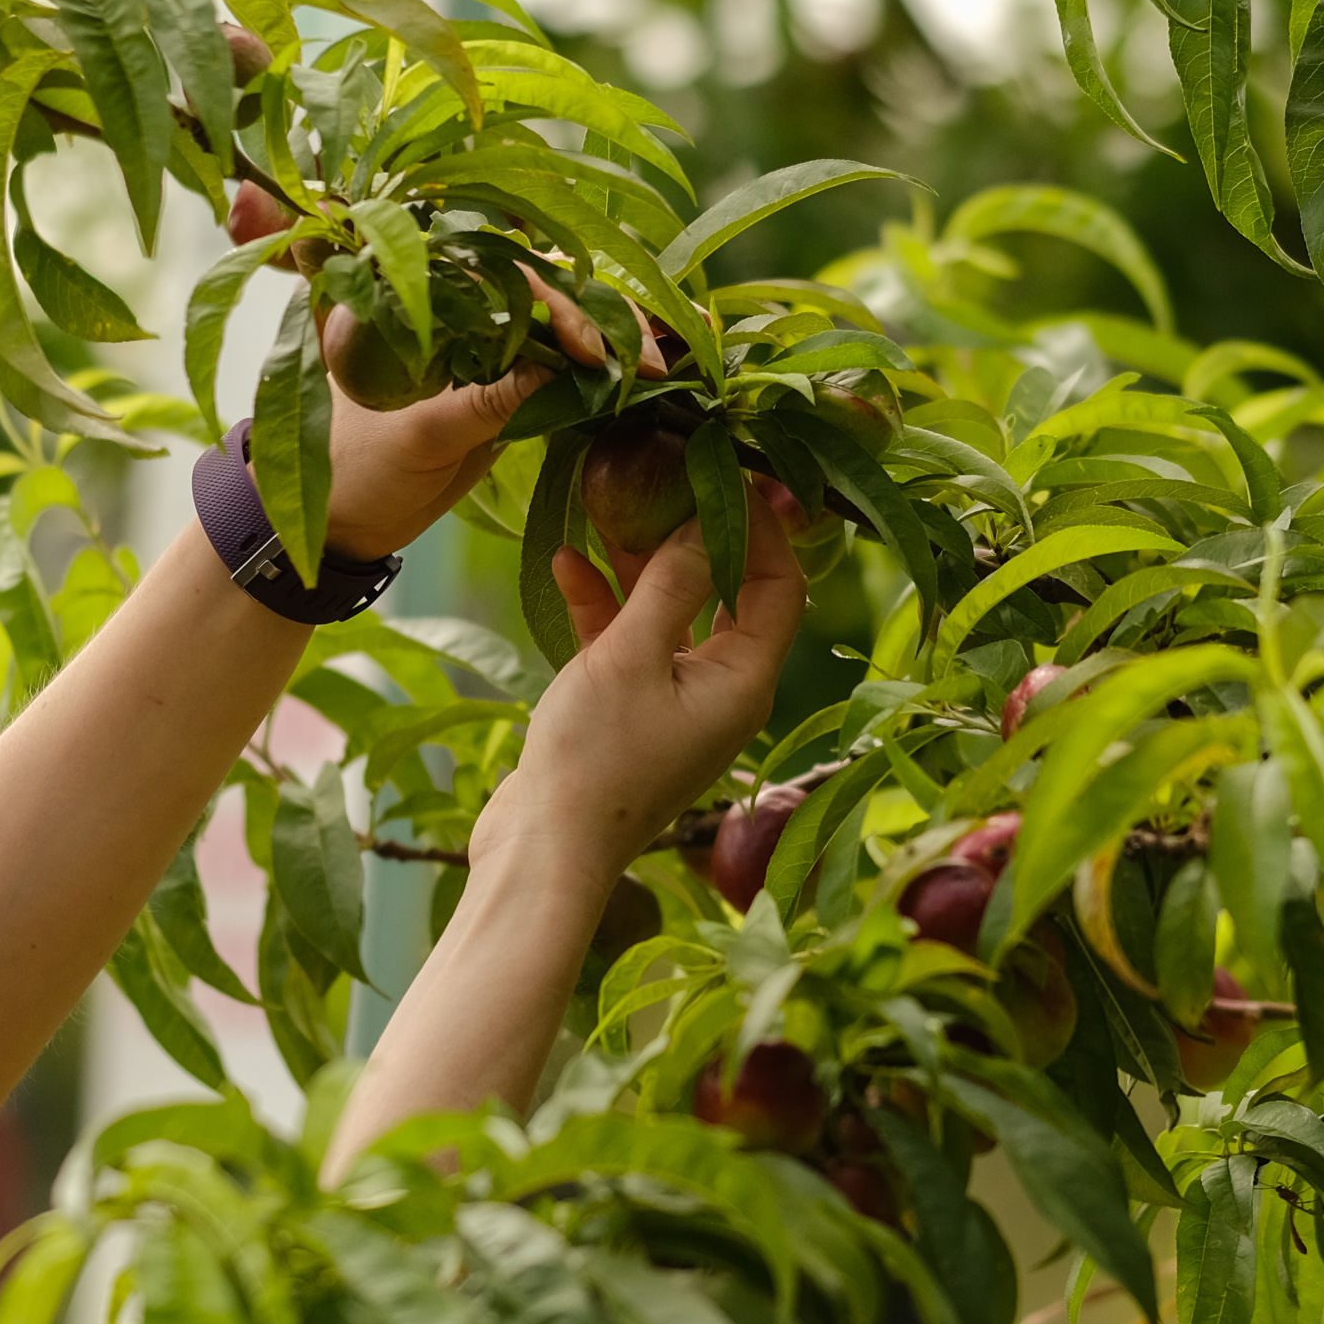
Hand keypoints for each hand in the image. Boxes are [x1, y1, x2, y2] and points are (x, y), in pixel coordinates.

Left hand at [315, 268, 662, 560]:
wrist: (343, 523)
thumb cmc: (357, 473)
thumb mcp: (421, 438)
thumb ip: (487, 401)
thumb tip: (565, 370)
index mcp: (415, 298)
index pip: (501, 277)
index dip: (556, 307)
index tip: (592, 352)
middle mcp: (453, 303)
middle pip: (545, 285)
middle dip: (606, 310)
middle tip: (656, 350)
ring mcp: (484, 339)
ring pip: (564, 317)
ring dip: (619, 329)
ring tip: (672, 348)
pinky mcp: (506, 376)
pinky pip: (562, 358)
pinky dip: (606, 361)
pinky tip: (653, 365)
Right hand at [489, 477, 807, 876]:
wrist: (543, 851)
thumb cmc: (595, 760)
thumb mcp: (632, 655)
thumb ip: (670, 582)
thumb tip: (708, 519)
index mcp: (744, 680)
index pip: (780, 585)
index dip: (763, 525)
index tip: (731, 472)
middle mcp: (722, 690)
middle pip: (727, 592)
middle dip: (696, 533)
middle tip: (669, 474)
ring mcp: (675, 701)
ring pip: (671, 613)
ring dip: (641, 563)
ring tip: (608, 503)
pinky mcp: (630, 711)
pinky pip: (630, 643)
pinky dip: (604, 606)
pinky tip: (567, 564)